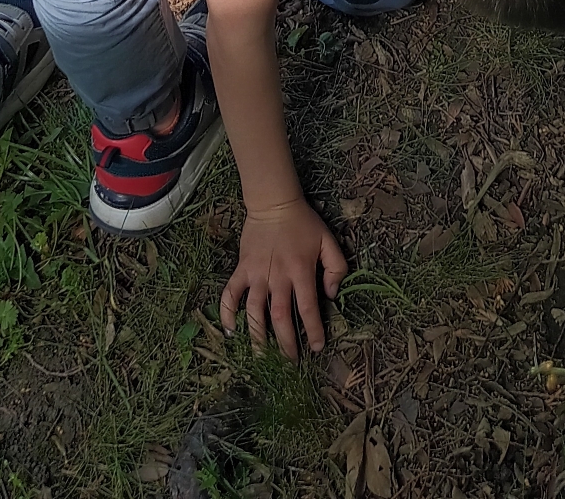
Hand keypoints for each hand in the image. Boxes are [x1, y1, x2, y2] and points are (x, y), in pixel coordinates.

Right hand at [221, 198, 348, 356]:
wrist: (274, 202)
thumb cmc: (304, 223)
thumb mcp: (328, 241)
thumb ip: (336, 268)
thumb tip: (332, 295)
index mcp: (301, 271)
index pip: (308, 308)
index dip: (314, 330)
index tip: (318, 347)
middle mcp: (278, 277)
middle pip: (280, 317)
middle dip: (286, 343)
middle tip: (291, 362)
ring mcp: (257, 274)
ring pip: (254, 311)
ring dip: (257, 336)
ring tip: (262, 357)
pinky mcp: (242, 269)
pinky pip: (231, 293)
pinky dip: (227, 312)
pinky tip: (230, 331)